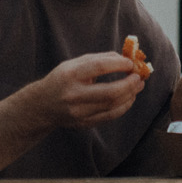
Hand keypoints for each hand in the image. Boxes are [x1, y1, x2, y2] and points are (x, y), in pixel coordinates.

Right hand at [27, 52, 144, 128]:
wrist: (42, 106)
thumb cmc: (62, 79)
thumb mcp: (74, 64)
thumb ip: (99, 59)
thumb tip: (125, 59)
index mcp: (70, 75)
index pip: (99, 67)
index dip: (118, 64)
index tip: (130, 63)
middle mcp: (74, 95)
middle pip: (110, 92)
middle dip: (129, 84)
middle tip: (139, 77)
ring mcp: (79, 112)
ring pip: (113, 106)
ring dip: (130, 95)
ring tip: (138, 86)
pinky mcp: (84, 123)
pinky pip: (110, 116)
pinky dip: (123, 106)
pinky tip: (129, 98)